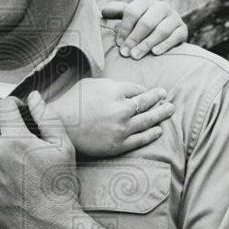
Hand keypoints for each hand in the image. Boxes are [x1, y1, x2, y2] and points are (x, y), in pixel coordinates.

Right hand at [51, 79, 173, 157]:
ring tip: (170, 109)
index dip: (143, 89)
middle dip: (158, 97)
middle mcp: (122, 109)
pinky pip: (141, 139)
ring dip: (162, 113)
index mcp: (115, 91)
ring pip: (149, 120)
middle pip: (147, 101)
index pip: (137, 89)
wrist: (58, 127)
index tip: (147, 90)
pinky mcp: (119, 144)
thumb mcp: (90, 84)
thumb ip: (110, 84)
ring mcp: (122, 128)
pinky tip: (158, 130)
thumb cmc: (71, 102)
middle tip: (165, 95)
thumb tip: (124, 86)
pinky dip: (152, 134)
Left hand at [102, 0, 187, 59]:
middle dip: (134, 39)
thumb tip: (104, 12)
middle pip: (147, 22)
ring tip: (135, 56)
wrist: (165, 32)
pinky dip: (165, 45)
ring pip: (161, 30)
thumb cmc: (140, 25)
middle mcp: (162, 6)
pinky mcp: (183, 29)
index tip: (118, 43)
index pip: (133, 12)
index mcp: (146, 1)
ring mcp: (174, 17)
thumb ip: (116, 12)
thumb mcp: (127, 17)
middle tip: (125, 53)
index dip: (124, 28)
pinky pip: (175, 37)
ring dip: (147, 44)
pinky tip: (154, 53)